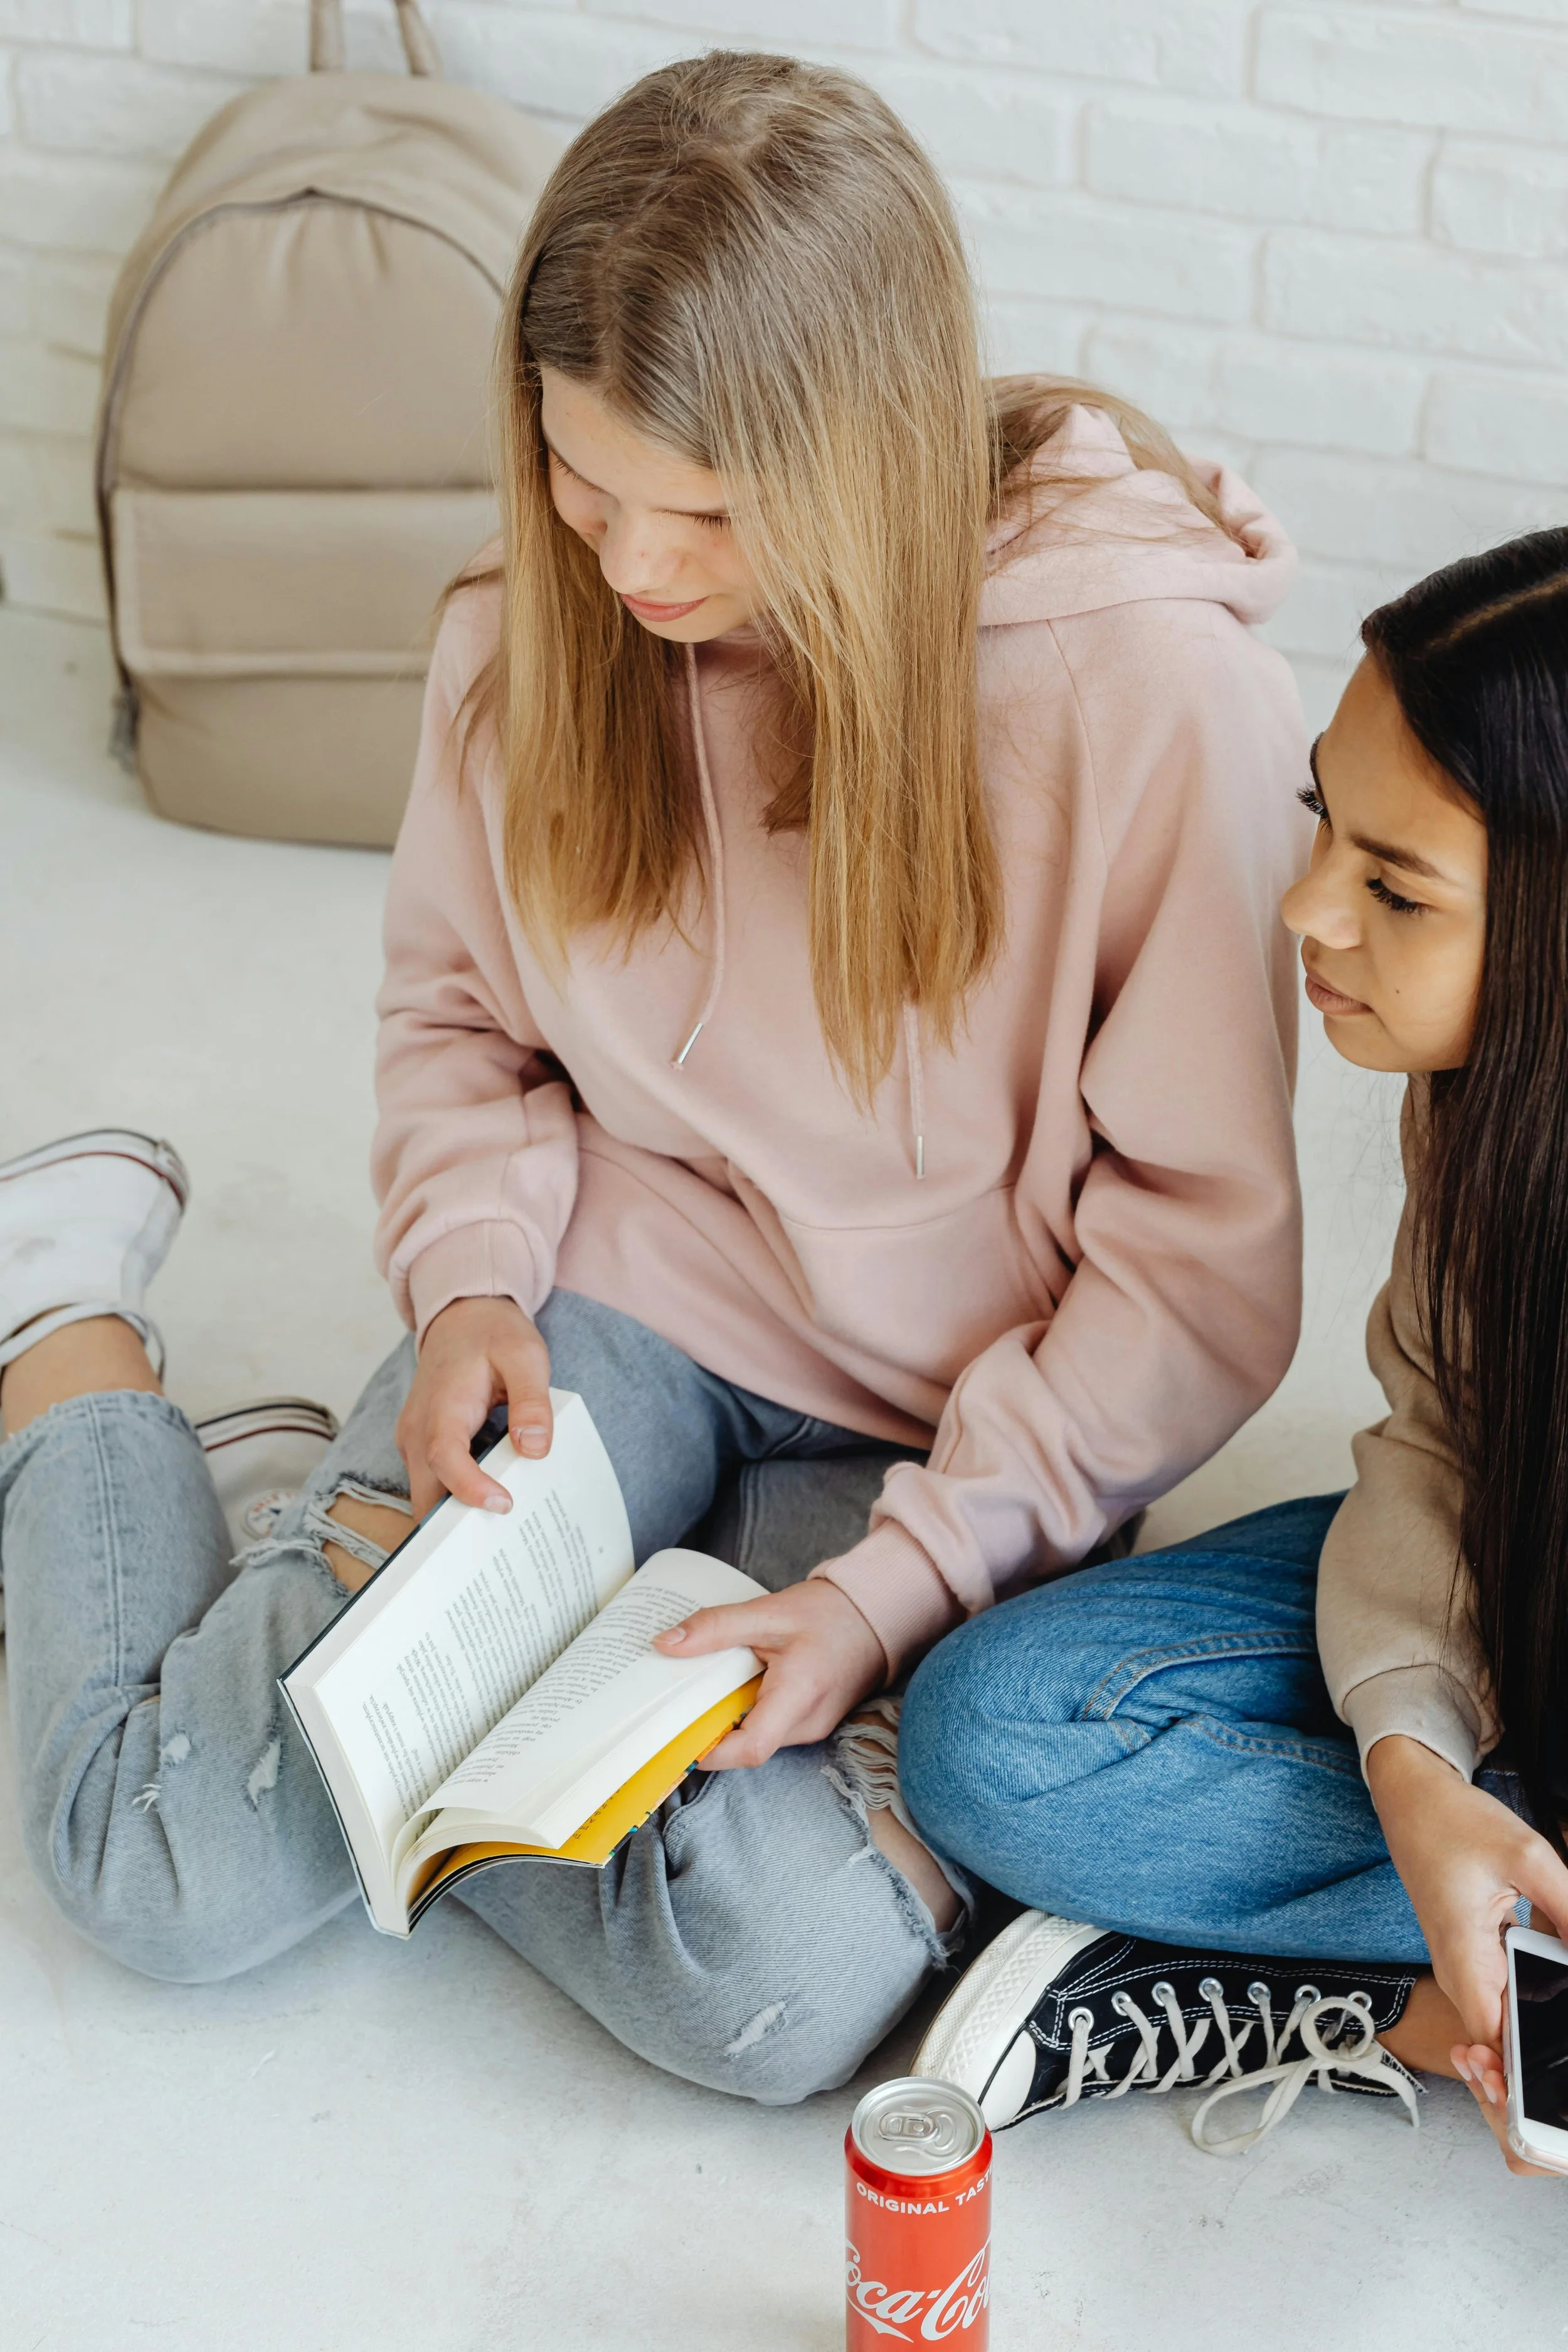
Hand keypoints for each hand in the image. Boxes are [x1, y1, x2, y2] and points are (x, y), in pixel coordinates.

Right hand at [395, 1296, 551, 1518]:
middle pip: (426, 1493)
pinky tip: (492, 1508)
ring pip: (426, 1495)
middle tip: (502, 1547)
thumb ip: (531, 1401)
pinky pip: (433, 1483)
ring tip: (501, 1537)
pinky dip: (455, 1500)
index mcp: (442, 1407)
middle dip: (455, 1526)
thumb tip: (534, 1449)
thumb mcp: (525, 1356)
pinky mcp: (421, 1445)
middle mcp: (417, 1430)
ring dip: (455, 1517)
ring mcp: (414, 1440)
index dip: (469, 1487)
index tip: (503, 1505)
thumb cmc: (493, 1335)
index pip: (444, 1457)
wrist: (461, 1317)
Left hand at [653, 1578, 885, 1768]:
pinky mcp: (811, 1723)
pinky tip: (736, 1687)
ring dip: (731, 1720)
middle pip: (748, 1747)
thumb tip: (664, 1644)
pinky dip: (749, 1713)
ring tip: (707, 1689)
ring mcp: (813, 1727)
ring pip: (757, 1739)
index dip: (710, 1752)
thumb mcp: (766, 1612)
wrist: (873, 1615)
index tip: (678, 1737)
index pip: (751, 1748)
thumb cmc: (826, 1613)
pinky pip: (770, 1729)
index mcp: (799, 1694)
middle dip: (712, 1731)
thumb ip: (715, 1627)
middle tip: (679, 1705)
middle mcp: (808, 1722)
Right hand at [1368, 1733, 1567, 2173]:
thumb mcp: (1531, 1858)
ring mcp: (1466, 1971)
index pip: (1495, 2050)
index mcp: (1465, 1959)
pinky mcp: (1474, 1960)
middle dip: (1533, 2079)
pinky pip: (1506, 2004)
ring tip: (1561, 2068)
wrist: (1410, 1798)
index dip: (1522, 2088)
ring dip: (1534, 2051)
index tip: (1554, 2102)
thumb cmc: (1456, 1821)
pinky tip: (1555, 2008)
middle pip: (1500, 2054)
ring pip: (1505, 2033)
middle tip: (1564, 2094)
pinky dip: (1534, 2015)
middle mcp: (1461, 1976)